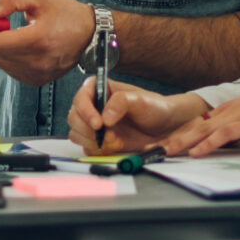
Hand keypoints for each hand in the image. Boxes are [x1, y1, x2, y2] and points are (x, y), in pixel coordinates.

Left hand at [0, 0, 95, 86]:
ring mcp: (38, 74)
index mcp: (37, 40)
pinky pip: (12, 70)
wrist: (91, 36)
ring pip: (2, 62)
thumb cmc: (66, 13)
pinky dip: (9, 57)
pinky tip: (20, 45)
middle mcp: (37, 62)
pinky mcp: (38, 80)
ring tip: (12, 32)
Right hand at [68, 84, 201, 152]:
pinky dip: (98, 150)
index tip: (98, 124)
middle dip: (89, 130)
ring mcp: (94, 124)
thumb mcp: (140, 100)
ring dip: (93, 141)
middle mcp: (94, 106)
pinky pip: (87, 147)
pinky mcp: (98, 140)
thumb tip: (104, 117)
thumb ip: (121, 102)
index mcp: (100, 89)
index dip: (85, 111)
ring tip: (115, 141)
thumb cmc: (154, 107)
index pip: (81, 97)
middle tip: (108, 135)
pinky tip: (114, 147)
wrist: (165, 126)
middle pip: (74, 117)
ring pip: (77, 133)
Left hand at [170, 77, 239, 156]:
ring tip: (164, 152)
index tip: (162, 144)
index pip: (197, 123)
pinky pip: (223, 135)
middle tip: (151, 150)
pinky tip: (196, 152)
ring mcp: (237, 116)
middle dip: (172, 138)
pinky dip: (207, 144)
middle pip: (193, 126)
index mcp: (228, 110)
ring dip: (182, 142)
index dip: (178, 134)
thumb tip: (230, 142)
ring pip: (202, 130)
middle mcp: (228, 111)